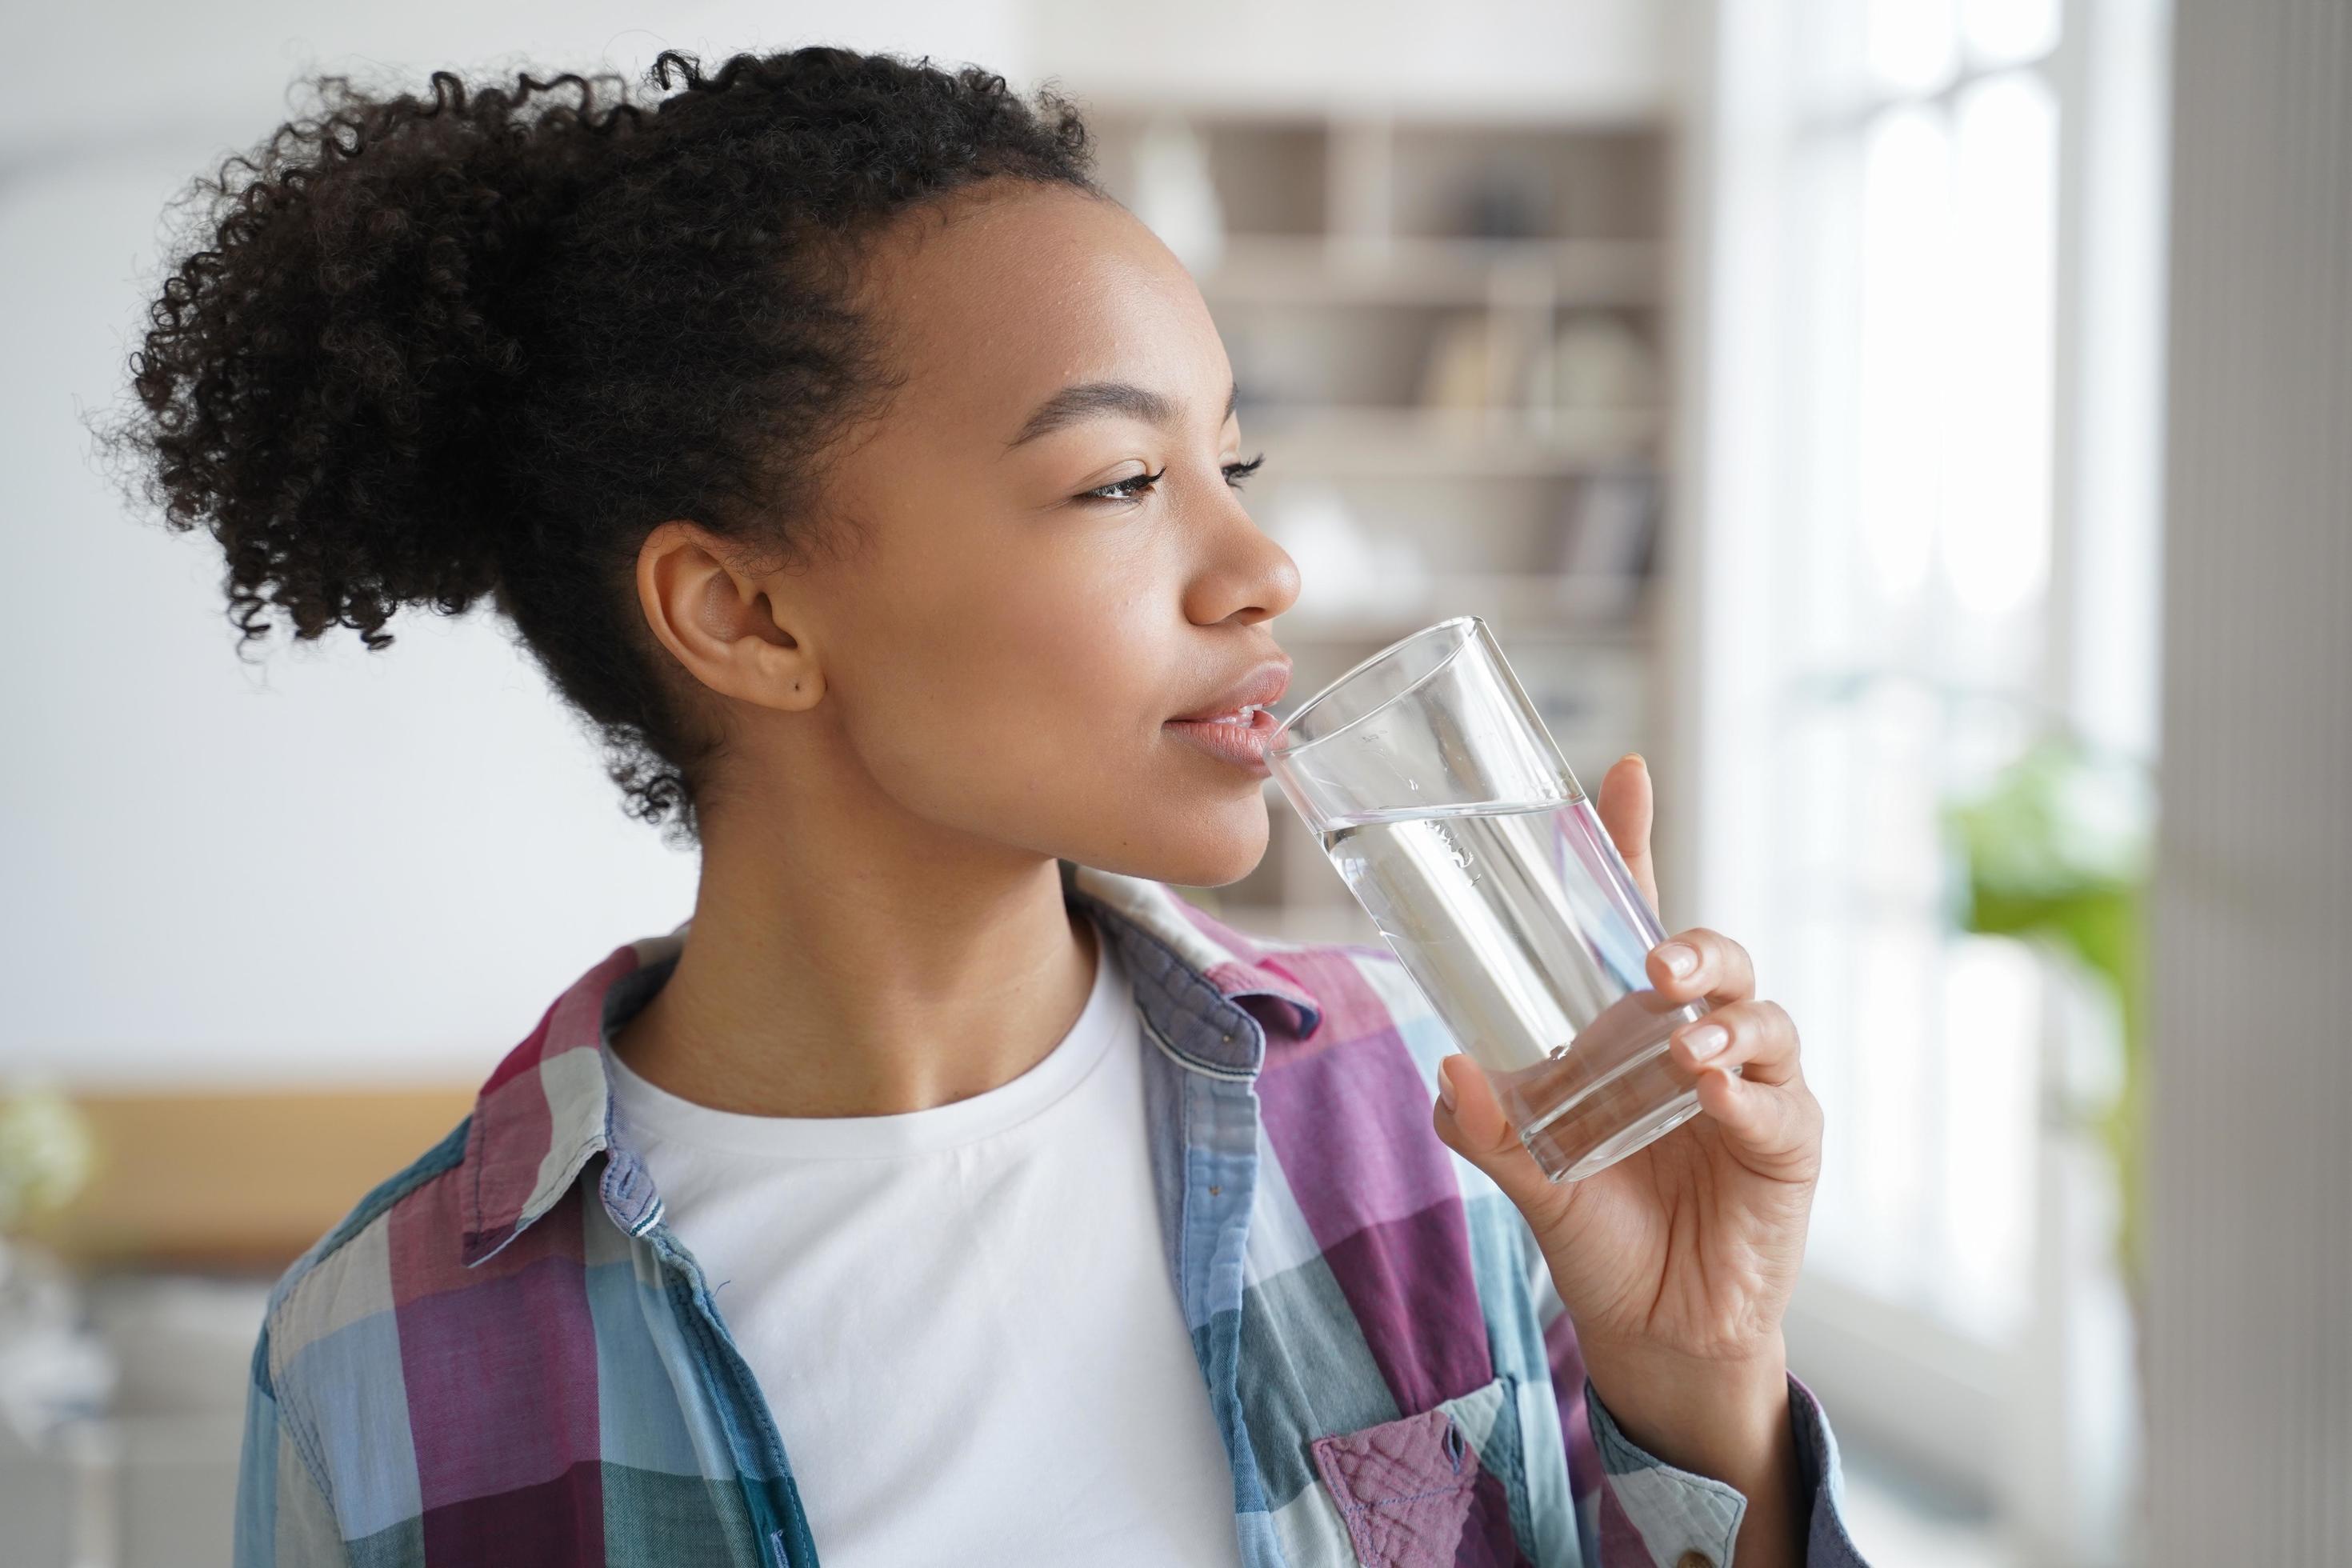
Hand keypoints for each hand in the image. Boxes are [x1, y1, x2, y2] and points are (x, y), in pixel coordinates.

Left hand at [1430, 754, 1819, 1564]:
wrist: (1654, 1331)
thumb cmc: (1598, 1230)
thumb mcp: (1526, 1176)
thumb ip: (1487, 1127)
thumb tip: (1448, 1068)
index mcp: (1629, 1026)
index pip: (1634, 916)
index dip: (1629, 845)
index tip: (1620, 775)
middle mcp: (1693, 1039)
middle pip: (1717, 956)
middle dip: (1695, 944)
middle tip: (1658, 960)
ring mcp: (1750, 1087)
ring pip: (1763, 1018)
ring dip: (1725, 1020)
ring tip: (1686, 1047)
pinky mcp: (1786, 1146)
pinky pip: (1778, 1104)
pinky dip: (1748, 1094)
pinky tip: (1716, 1096)